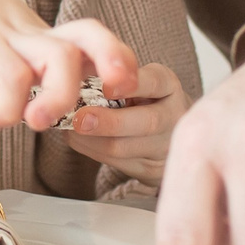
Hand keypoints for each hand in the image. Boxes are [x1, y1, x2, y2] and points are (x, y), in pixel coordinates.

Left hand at [0, 0, 141, 137]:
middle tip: (40, 124)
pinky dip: (118, 59)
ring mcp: (38, 34)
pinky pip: (96, 39)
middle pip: (51, 53)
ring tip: (116, 96)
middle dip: (55, 92)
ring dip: (105, 65)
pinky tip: (127, 88)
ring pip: (83, 35)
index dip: (4, 103)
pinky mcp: (57, 40)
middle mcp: (10, 33)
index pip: (0, 69)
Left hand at [60, 60, 190, 185]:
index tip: (106, 88)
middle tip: (80, 118)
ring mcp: (165, 146)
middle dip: (110, 122)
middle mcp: (174, 116)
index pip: (154, 82)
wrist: (163, 128)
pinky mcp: (152, 169)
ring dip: (91, 139)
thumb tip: (74, 75)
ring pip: (125, 147)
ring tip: (69, 127)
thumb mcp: (133, 76)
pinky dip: (91, 149)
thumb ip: (110, 75)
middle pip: (147, 122)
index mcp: (168, 85)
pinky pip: (116, 163)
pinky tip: (77, 138)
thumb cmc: (137, 94)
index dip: (131, 86)